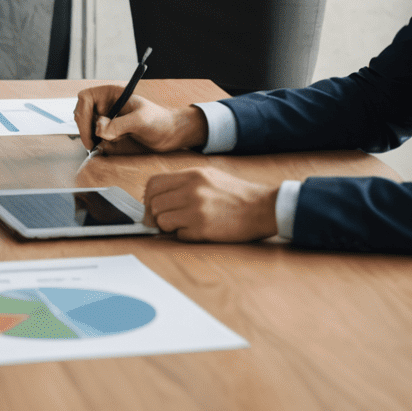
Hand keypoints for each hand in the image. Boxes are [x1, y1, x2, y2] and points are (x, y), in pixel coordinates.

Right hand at [74, 85, 205, 153]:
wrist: (170, 134)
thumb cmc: (159, 121)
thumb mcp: (141, 121)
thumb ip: (119, 125)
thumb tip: (98, 130)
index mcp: (112, 93)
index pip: (86, 98)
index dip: (84, 115)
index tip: (91, 133)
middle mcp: (106, 103)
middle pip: (82, 112)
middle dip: (85, 128)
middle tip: (93, 144)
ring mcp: (107, 116)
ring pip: (86, 124)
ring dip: (91, 136)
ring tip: (105, 144)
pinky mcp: (109, 129)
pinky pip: (94, 134)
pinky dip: (97, 142)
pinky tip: (108, 146)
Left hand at [143, 166, 279, 242]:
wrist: (263, 207)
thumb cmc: (237, 194)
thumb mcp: (209, 175)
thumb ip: (184, 182)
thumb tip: (161, 195)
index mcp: (192, 174)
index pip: (153, 184)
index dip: (148, 197)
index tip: (153, 206)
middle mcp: (191, 190)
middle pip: (154, 204)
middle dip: (156, 215)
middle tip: (166, 221)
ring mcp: (196, 209)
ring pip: (162, 221)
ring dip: (168, 227)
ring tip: (182, 225)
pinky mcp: (203, 228)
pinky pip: (179, 235)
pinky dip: (183, 236)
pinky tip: (196, 232)